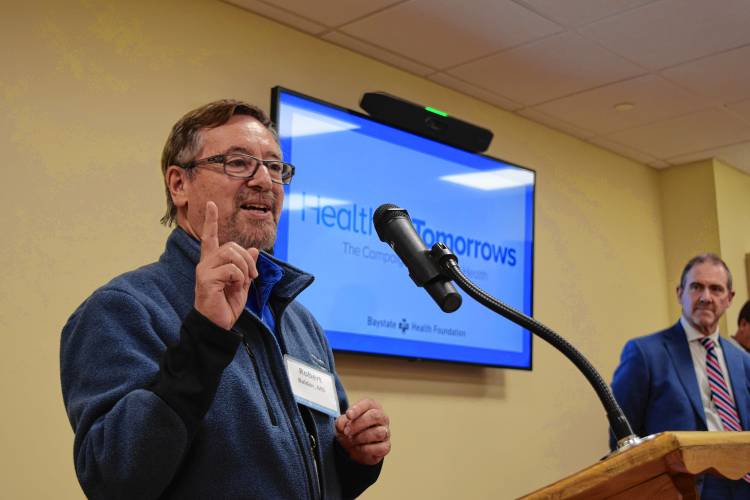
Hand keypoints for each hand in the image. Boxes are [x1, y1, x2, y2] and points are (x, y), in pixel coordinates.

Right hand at [194, 201, 258, 329]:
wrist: (217, 325)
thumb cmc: (226, 305)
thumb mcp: (242, 283)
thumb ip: (246, 266)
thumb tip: (254, 249)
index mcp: (213, 262)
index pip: (210, 237)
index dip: (211, 220)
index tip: (211, 204)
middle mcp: (205, 263)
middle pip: (231, 246)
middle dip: (248, 260)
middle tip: (253, 276)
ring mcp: (204, 270)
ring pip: (231, 254)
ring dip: (245, 268)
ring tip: (243, 282)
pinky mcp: (205, 279)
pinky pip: (231, 269)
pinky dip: (239, 278)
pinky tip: (234, 288)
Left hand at [335, 398, 390, 464]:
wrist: (354, 447)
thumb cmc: (351, 430)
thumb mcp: (342, 424)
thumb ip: (341, 422)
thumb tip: (342, 425)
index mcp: (372, 407)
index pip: (368, 403)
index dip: (358, 409)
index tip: (348, 415)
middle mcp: (382, 418)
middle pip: (375, 416)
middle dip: (358, 424)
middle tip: (347, 431)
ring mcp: (386, 432)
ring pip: (378, 433)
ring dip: (361, 438)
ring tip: (352, 440)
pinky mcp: (386, 446)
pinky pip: (380, 448)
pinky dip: (366, 449)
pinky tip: (358, 448)